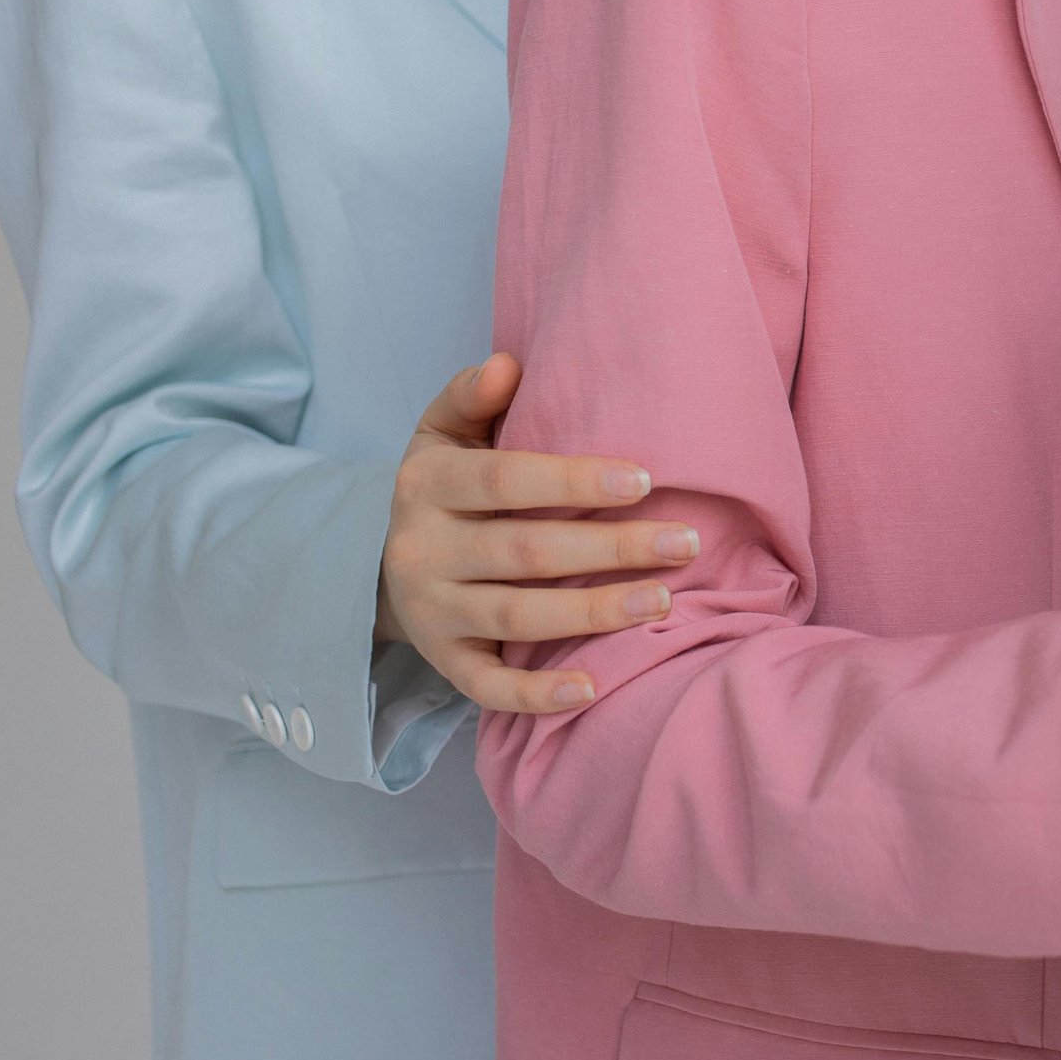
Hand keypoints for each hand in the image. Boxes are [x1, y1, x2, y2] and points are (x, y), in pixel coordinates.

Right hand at [377, 354, 698, 712]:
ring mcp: (432, 612)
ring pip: (516, 617)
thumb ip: (470, 396)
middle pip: (523, 552)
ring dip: (593, 612)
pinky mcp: (443, 662)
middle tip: (684, 542)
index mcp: (426, 485)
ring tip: (661, 600)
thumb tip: (507, 365)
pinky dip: (536, 694)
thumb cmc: (443, 488)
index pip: (504, 481)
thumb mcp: (440, 433)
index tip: (645, 480)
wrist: (376, 564)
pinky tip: (592, 688)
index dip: (573, 480)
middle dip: (609, 548)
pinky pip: (487, 687)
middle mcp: (423, 550)